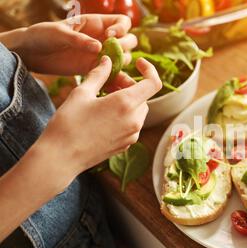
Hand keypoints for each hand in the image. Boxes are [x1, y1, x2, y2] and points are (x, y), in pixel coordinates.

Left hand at [15, 14, 136, 74]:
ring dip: (121, 64)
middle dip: (125, 46)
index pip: (122, 22)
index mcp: (96, 24)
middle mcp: (103, 39)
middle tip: (111, 53)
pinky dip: (116, 81)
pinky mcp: (95, 70)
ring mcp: (101, 55)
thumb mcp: (59, 33)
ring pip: (124, 59)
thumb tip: (98, 47)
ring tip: (110, 70)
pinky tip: (115, 86)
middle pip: (129, 40)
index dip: (121, 28)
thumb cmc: (44, 35)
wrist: (33, 54)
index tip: (109, 36)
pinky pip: (112, 75)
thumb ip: (79, 40)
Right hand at [36, 56, 161, 179]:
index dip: (149, 70)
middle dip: (130, 86)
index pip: (153, 83)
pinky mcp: (126, 145)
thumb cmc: (68, 123)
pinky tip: (104, 115)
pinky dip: (125, 115)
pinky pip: (132, 125)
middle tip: (109, 83)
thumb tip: (108, 60)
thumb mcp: (82, 93)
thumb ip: (99, 74)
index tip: (138, 63)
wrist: (62, 157)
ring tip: (104, 98)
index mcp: (126, 104)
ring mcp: (132, 135)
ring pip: (139, 111)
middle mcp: (134, 120)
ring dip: (128, 101)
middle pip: (144, 97)